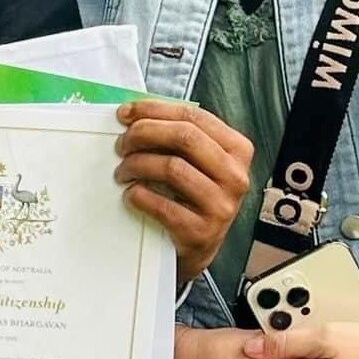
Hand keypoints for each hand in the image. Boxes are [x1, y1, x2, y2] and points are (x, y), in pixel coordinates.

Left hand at [114, 100, 252, 282]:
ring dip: (137, 164)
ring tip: (122, 171)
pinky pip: (163, 205)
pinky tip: (131, 194)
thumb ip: (175, 135)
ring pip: (172, 168)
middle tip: (121, 143)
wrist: (197, 248)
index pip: (193, 116)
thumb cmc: (192, 196)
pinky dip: (139, 195)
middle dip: (144, 133)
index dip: (154, 110)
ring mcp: (221, 206)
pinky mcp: (202, 233)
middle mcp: (235, 176)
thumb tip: (132, 114)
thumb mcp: (196, 161)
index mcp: (236, 149)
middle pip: (184, 137)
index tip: (125, 113)